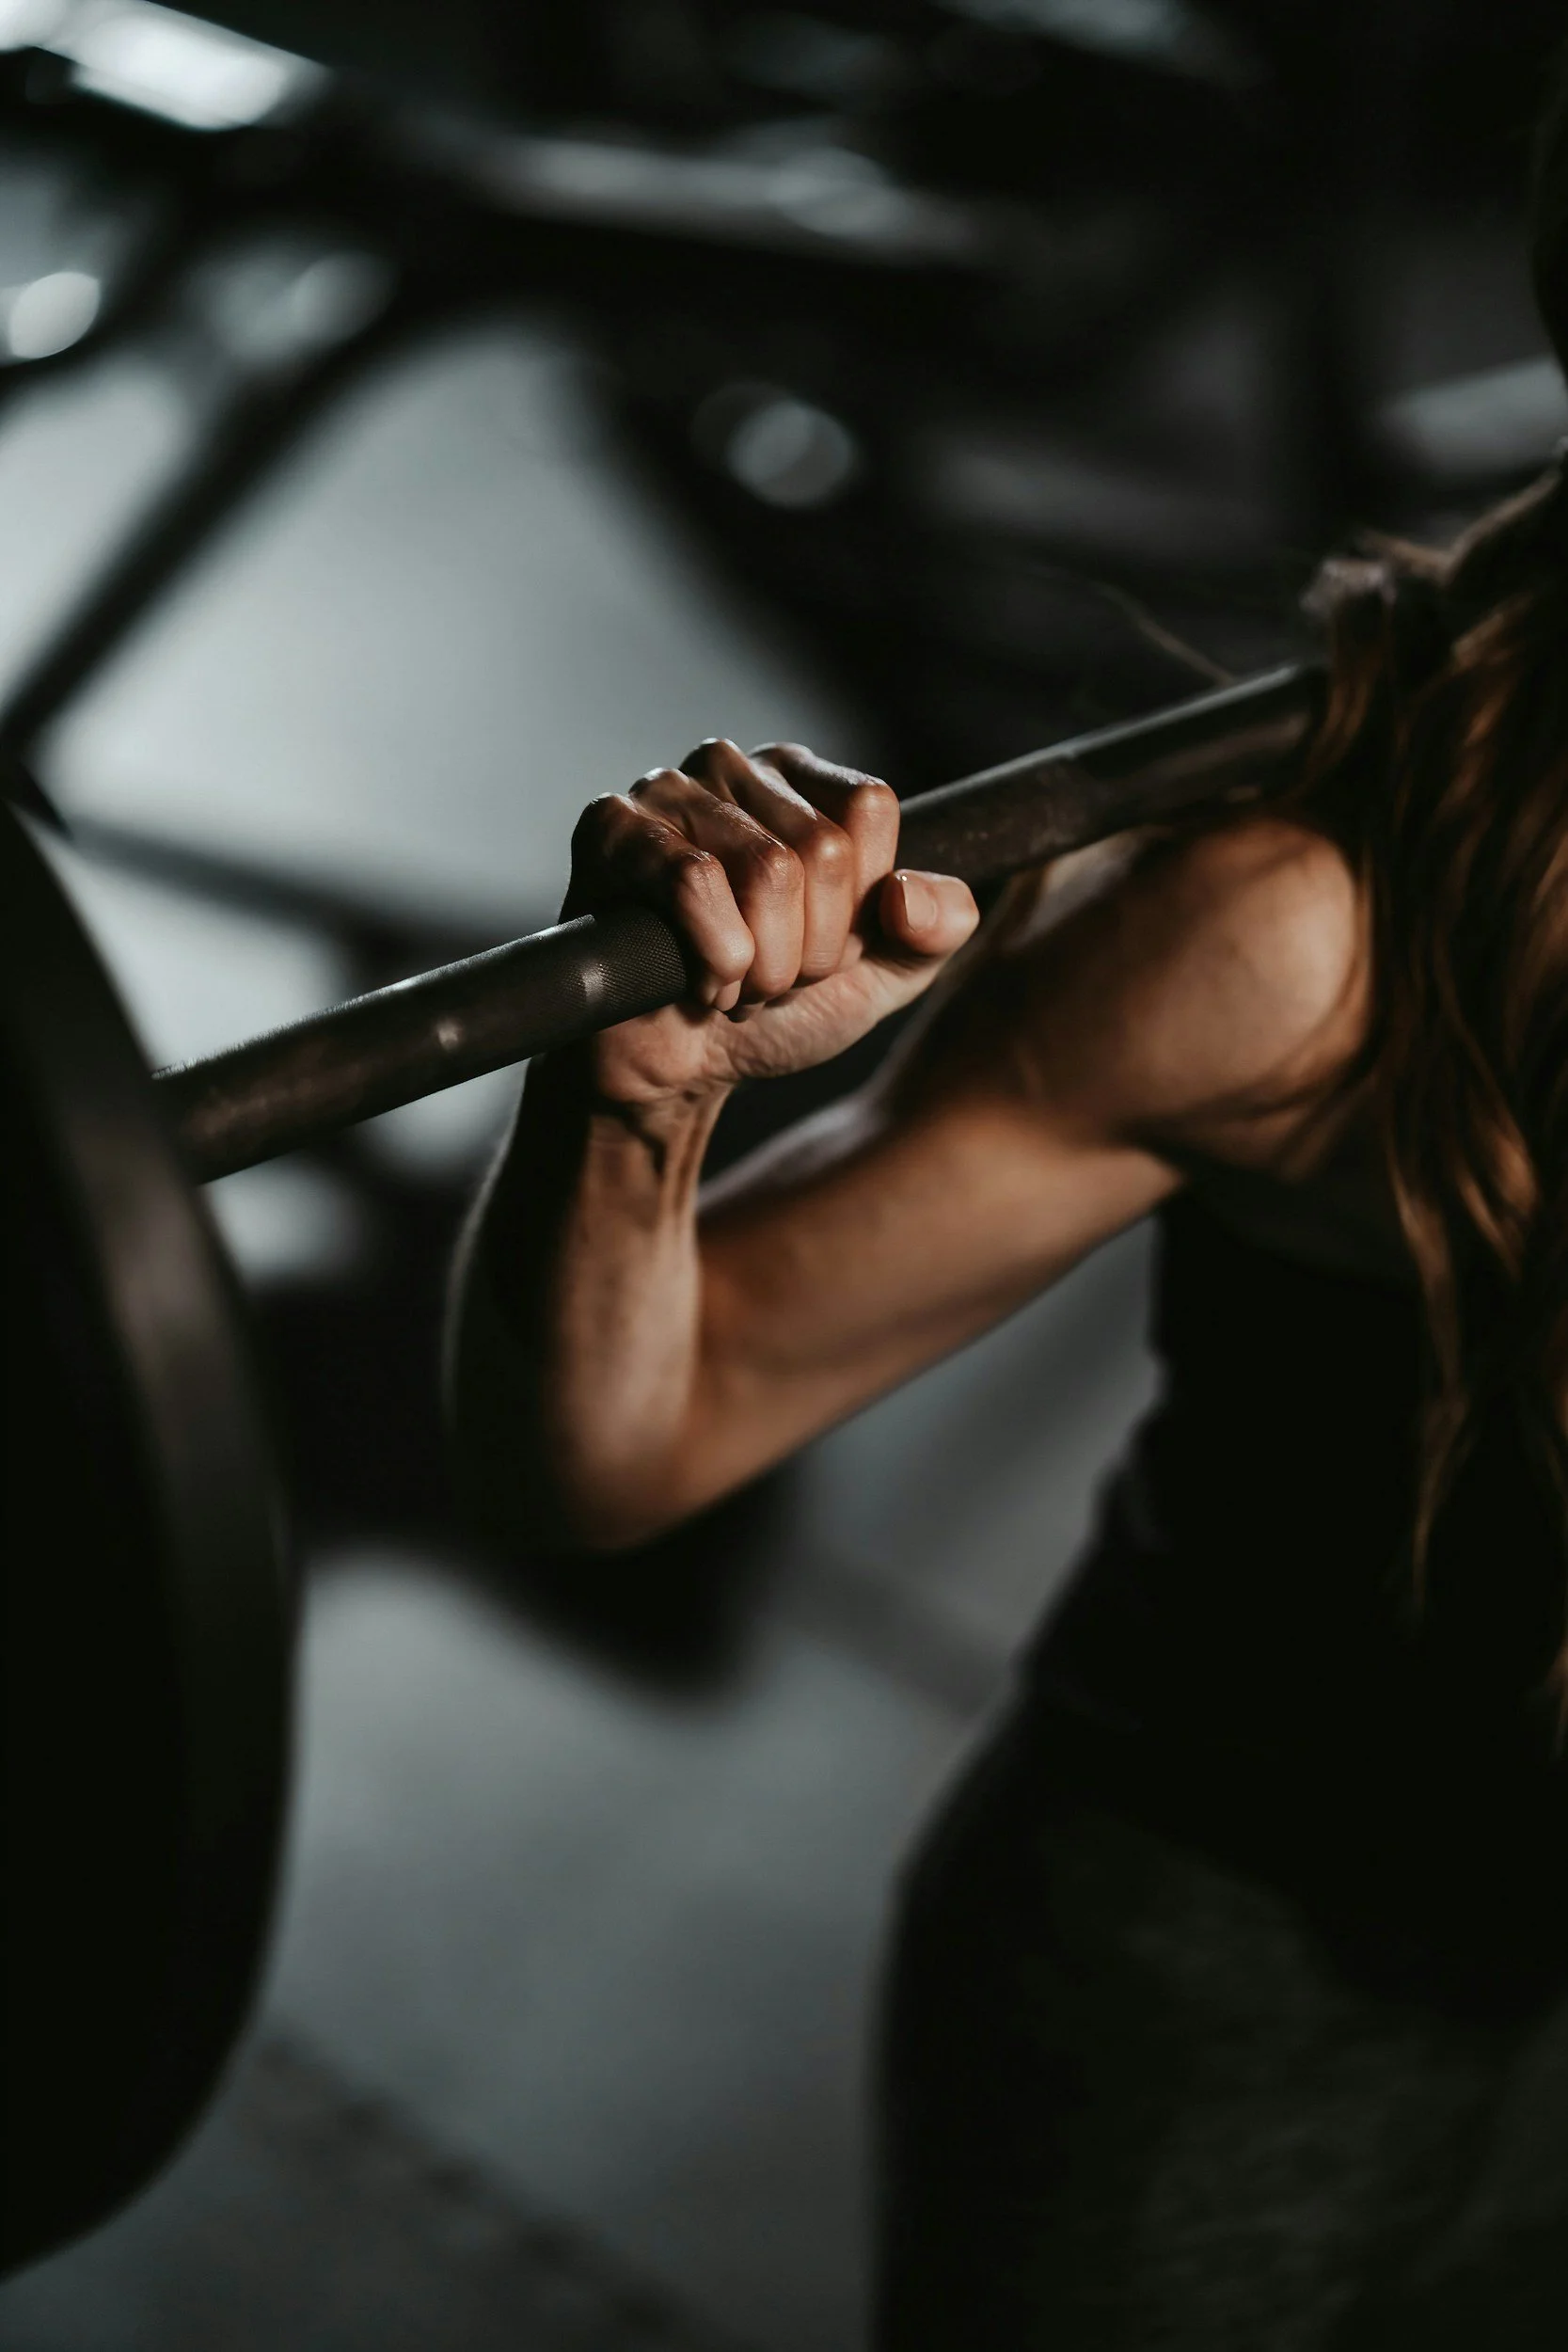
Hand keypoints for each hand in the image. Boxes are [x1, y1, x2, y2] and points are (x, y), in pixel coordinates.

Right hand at [562, 739, 978, 1104]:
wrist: (680, 1073)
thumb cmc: (775, 1011)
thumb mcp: (882, 976)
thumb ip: (938, 930)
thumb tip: (909, 895)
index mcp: (805, 782)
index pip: (868, 811)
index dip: (853, 908)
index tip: (818, 947)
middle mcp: (736, 768)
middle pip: (820, 849)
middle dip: (805, 950)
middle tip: (766, 976)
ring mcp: (668, 790)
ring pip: (764, 869)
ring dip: (759, 965)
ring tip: (730, 979)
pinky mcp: (613, 828)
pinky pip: (691, 882)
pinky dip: (710, 957)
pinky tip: (692, 978)